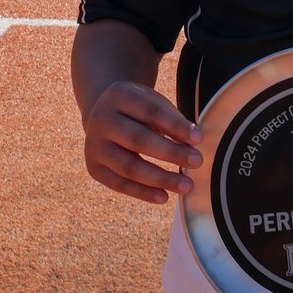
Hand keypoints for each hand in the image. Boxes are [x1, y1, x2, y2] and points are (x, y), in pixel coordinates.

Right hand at [83, 80, 202, 204]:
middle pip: (138, 140)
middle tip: (198, 161)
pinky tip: (164, 197)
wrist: (103, 113)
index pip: (151, 112)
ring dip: (160, 178)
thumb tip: (192, 146)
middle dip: (171, 152)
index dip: (176, 126)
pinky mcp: (93, 168)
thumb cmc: (138, 109)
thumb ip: (171, 121)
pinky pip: (119, 184)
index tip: (199, 138)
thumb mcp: (153, 103)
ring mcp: (94, 145)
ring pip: (128, 167)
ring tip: (187, 185)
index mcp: (119, 96)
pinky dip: (143, 193)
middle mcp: (101, 119)